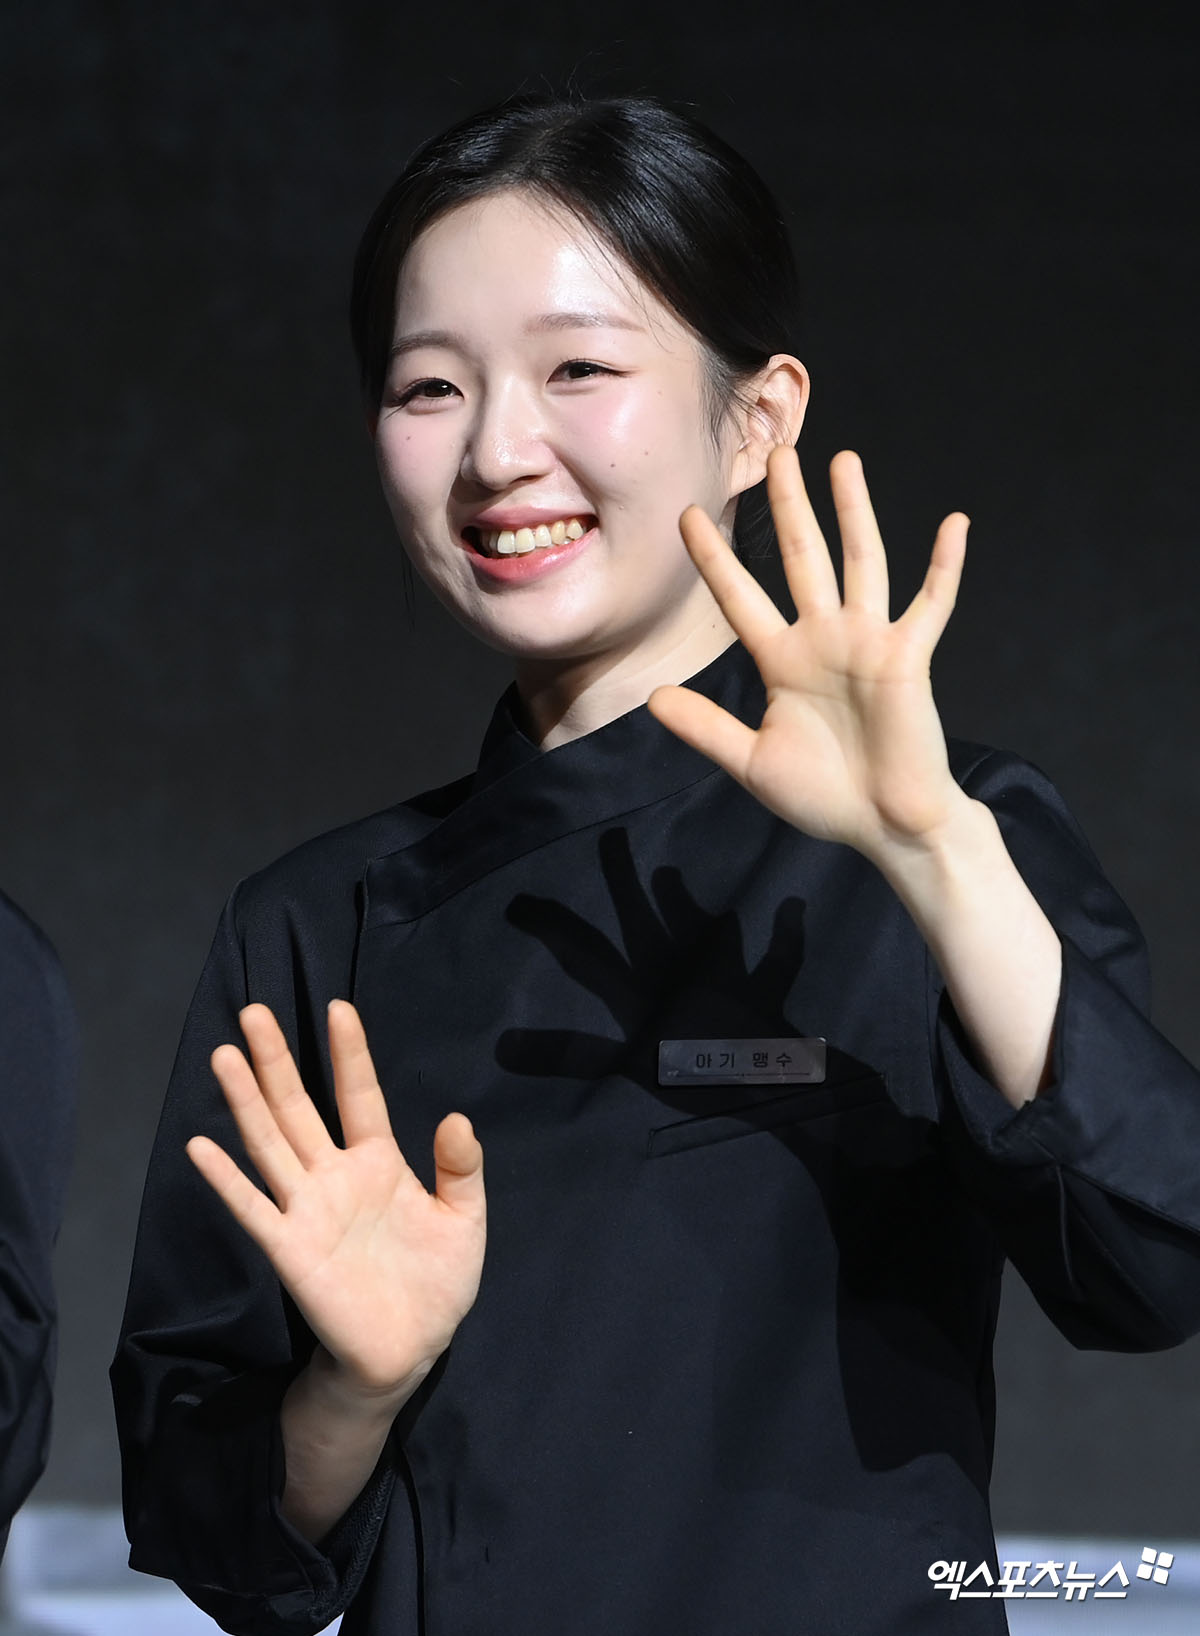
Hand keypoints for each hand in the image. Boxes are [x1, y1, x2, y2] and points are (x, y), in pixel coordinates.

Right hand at [187, 1000, 485, 1402]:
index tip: (339, 1008)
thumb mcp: (463, 1219)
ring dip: (246, 1101)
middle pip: (300, 1107)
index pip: (360, 1095)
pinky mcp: (291, 1249)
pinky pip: (254, 1208)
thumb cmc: (438, 1282)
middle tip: (254, 1011)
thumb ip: (461, 1169)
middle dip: (277, 1060)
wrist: (410, 1350)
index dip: (350, 1054)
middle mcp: (336, 1176)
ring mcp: (308, 1210)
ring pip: (271, 1143)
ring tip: (225, 1055)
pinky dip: (227, 1180)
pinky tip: (202, 1146)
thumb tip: (456, 1117)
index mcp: (380, 1163)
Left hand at [648, 447, 969, 863]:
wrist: (883, 826)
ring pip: (860, 562)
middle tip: (775, 453)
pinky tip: (955, 523)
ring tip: (841, 460)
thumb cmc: (824, 797)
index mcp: (782, 662)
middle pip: (800, 558)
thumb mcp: (752, 762)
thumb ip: (707, 729)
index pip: (740, 598)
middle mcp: (823, 640)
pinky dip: (944, 566)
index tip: (686, 515)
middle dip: (787, 507)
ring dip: (853, 511)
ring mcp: (868, 643)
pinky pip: (931, 604)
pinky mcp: (908, 658)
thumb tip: (654, 699)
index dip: (714, 558)